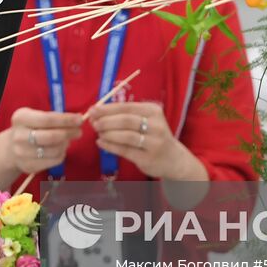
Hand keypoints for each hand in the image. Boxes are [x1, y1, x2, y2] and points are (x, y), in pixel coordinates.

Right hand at [0, 107, 84, 182]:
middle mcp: (19, 136)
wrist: (11, 148)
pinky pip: (54, 160)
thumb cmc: (29, 128)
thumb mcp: (36, 116)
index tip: (80, 119)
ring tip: (68, 140)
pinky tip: (61, 149)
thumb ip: (54, 117)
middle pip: (52, 136)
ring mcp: (22, 153)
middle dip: (69, 133)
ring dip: (66, 144)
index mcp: (21, 118)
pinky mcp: (29, 166)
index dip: (66, 120)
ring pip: (55, 150)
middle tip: (79, 131)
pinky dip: (62, 154)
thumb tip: (77, 120)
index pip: (48, 119)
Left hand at [89, 101, 204, 180]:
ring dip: (108, 133)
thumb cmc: (153, 136)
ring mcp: (154, 142)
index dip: (107, 108)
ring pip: (126, 136)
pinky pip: (125, 150)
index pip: (126, 107)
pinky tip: (100, 143)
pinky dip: (110, 146)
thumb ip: (124, 115)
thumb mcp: (145, 120)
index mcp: (153, 111)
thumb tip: (97, 113)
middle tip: (93, 122)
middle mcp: (156, 125)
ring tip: (97, 133)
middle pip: (126, 120)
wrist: (173, 159)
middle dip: (106, 121)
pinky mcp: (148, 158)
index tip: (93, 110)